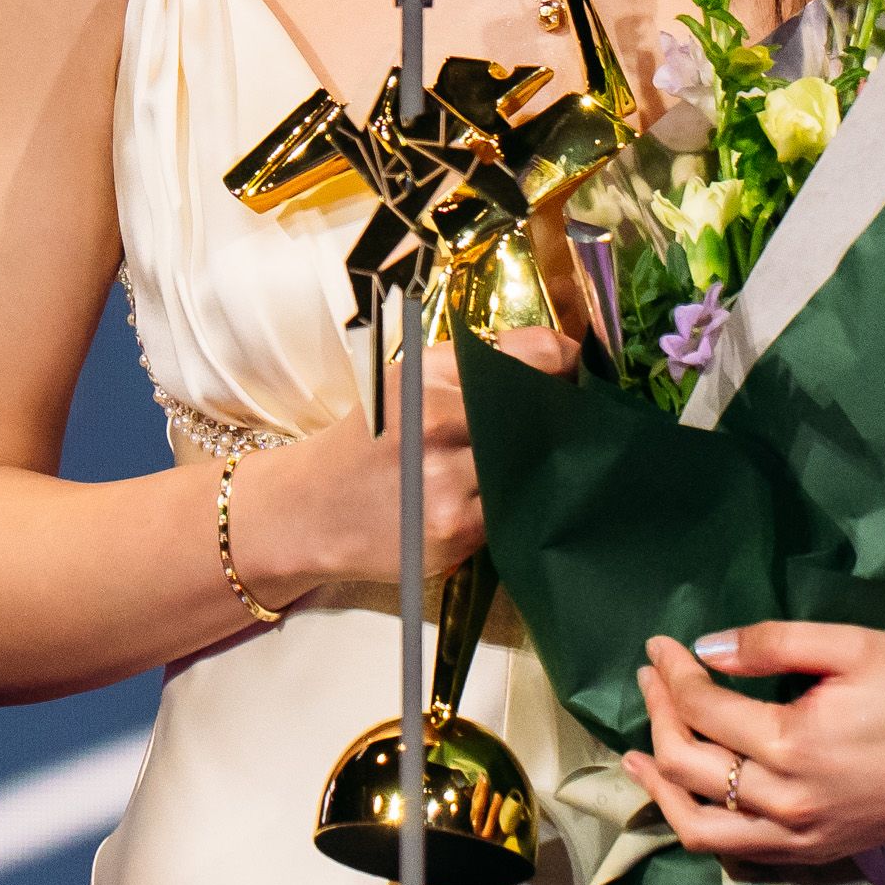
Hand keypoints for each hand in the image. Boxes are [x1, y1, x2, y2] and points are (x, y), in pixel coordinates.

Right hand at [226, 326, 575, 597]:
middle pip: (542, 413)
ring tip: (525, 468)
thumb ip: (473, 368)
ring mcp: (446, 478)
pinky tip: (493, 504)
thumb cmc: (368, 443)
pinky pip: (512, 512)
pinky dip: (513, 508)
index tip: (577, 375)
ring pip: (534, 467)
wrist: (307, 511)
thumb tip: (560, 362)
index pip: (534, 354)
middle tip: (565, 426)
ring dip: (541, 469)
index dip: (568, 364)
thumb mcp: (406, 384)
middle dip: (561, 420)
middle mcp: (437, 419)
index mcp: (429, 373)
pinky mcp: (452, 529)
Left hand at [624, 623, 884, 865]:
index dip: (674, 672)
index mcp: (795, 746)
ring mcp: (799, 837)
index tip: (661, 643)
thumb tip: (708, 648)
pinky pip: (736, 851)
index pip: (704, 709)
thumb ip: (775, 643)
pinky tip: (689, 795)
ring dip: (659, 787)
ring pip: (699, 827)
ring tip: (637, 752)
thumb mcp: (855, 646)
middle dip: (659, 713)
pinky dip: (700, 823)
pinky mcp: (813, 853)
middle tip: (653, 675)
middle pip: (688, 765)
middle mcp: (788, 802)